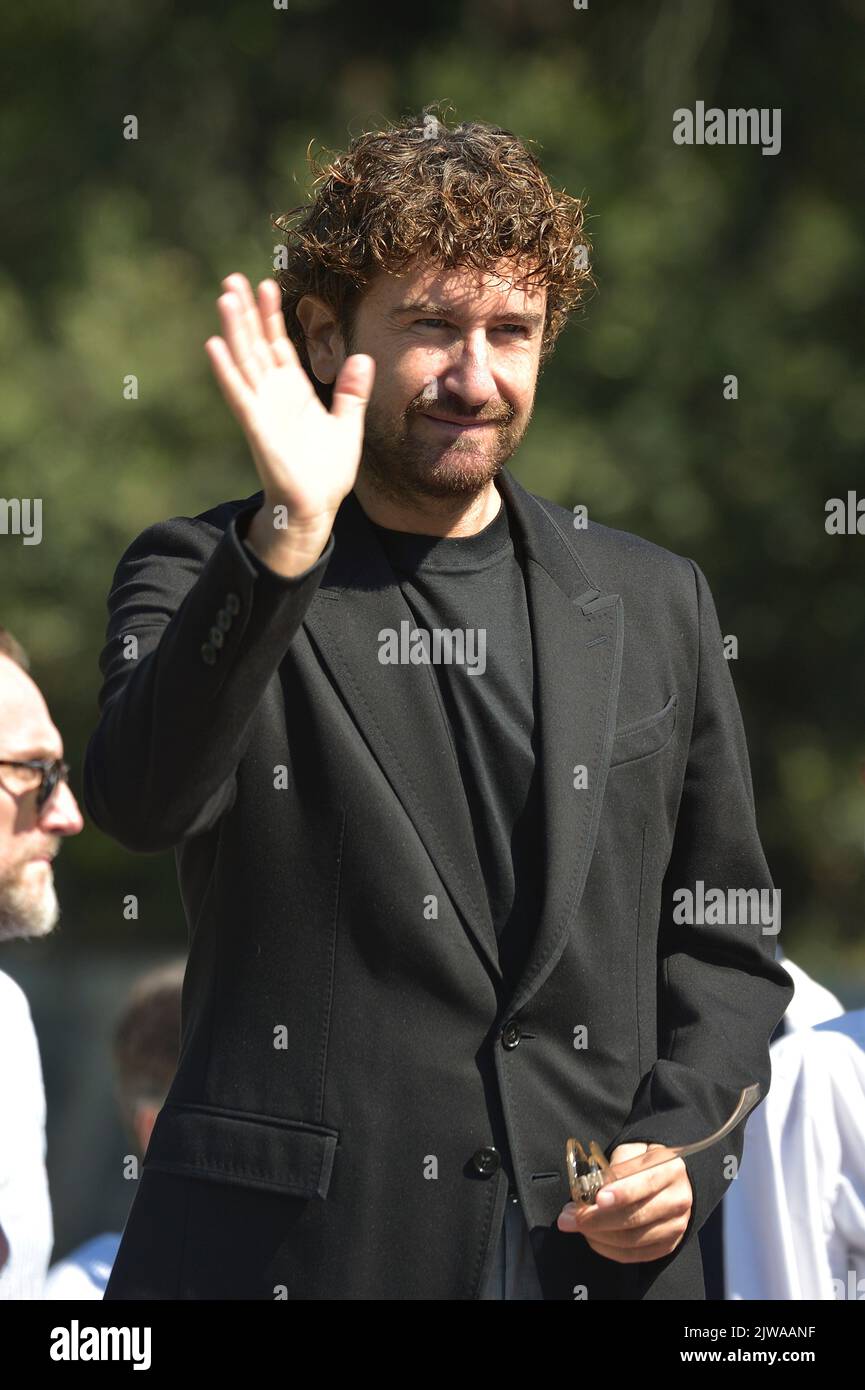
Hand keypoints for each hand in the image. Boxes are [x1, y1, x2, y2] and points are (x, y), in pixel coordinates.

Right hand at [204, 273, 374, 564]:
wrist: (315, 508)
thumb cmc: (327, 472)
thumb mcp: (347, 425)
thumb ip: (351, 393)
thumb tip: (363, 358)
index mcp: (294, 392)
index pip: (278, 345)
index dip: (272, 316)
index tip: (267, 284)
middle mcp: (273, 395)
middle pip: (256, 345)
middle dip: (247, 313)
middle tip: (233, 278)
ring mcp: (262, 409)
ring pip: (244, 362)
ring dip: (234, 330)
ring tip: (225, 297)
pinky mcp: (256, 427)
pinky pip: (239, 394)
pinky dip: (226, 371)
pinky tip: (214, 344)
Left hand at [556, 1142, 692, 1262]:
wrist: (669, 1181)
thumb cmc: (645, 1163)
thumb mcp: (632, 1151)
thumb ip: (615, 1165)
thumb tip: (590, 1186)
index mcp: (671, 1169)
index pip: (646, 1183)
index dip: (622, 1193)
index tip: (597, 1199)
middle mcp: (678, 1200)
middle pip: (636, 1217)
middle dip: (597, 1219)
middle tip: (570, 1216)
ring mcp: (675, 1226)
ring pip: (632, 1240)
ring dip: (597, 1235)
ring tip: (575, 1224)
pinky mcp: (667, 1246)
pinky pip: (634, 1255)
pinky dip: (607, 1249)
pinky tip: (592, 1237)